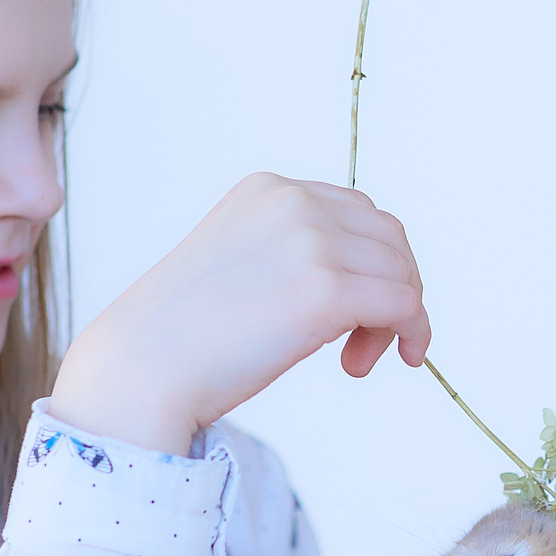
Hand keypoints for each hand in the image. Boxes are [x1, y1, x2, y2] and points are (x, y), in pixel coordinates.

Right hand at [48, 173, 429, 450]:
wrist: (142, 366)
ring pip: (401, 272)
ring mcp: (312, 243)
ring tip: (358, 360)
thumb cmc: (183, 333)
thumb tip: (358, 284)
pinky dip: (413, 332)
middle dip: (391, 288)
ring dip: (396, 318)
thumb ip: (290, 253)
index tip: (354, 311)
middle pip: (389, 237)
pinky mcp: (327, 291)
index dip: (370, 263)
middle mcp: (294, 202)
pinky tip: (393, 359)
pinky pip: (405, 305)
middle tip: (363, 344)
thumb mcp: (239, 263)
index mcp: (269, 189)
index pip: (357, 212)